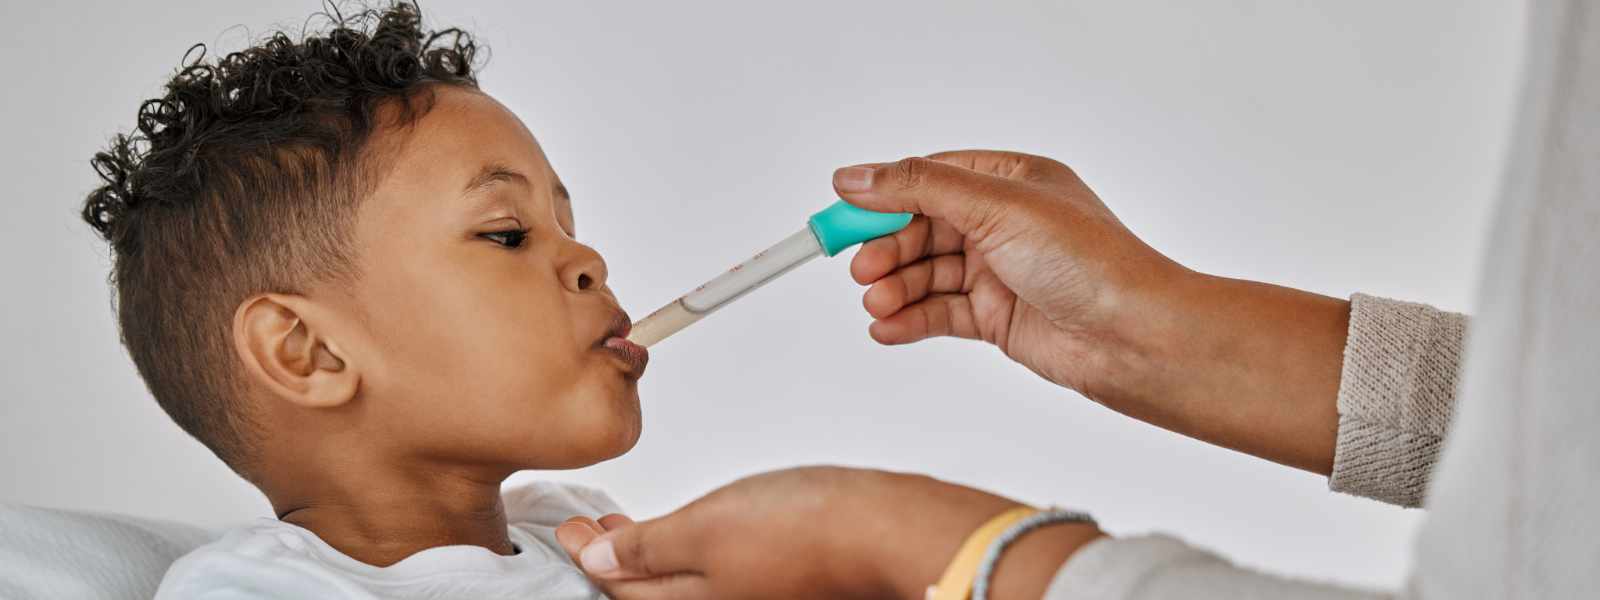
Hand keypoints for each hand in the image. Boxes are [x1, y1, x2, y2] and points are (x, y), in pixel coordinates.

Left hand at [554, 466, 1102, 599]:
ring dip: (650, 554)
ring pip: (684, 583)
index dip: (585, 557)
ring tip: (631, 525)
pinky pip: (719, 572)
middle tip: (590, 528)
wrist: (890, 527)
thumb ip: (646, 549)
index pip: (618, 591)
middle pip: (649, 593)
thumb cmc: (810, 530)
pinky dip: (692, 552)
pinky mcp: (783, 581)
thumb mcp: (705, 531)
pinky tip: (695, 528)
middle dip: (613, 560)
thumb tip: (596, 564)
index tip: (568, 527)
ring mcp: (754, 596)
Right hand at [835, 150, 1184, 395]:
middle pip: (920, 229)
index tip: (839, 215)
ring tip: (878, 304)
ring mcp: (999, 272)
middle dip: (887, 249)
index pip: (929, 178)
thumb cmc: (1089, 263)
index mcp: (1010, 180)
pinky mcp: (997, 318)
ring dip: (895, 288)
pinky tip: (887, 327)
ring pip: (926, 274)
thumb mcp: (997, 206)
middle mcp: (1003, 223)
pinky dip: (910, 320)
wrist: (1134, 338)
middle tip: (862, 270)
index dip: (881, 196)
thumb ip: (920, 188)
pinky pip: (939, 313)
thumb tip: (857, 176)